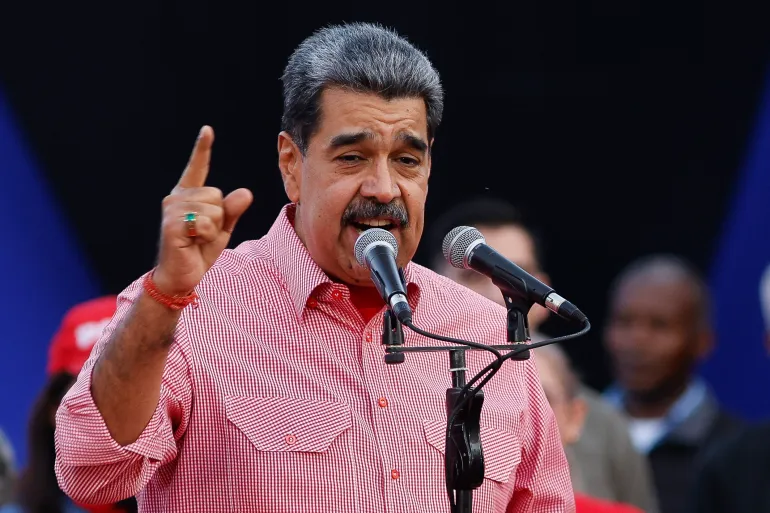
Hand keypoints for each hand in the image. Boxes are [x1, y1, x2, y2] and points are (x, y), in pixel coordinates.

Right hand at [153, 126, 252, 294]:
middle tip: (202, 234)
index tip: (207, 130)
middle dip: (219, 218)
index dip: (202, 149)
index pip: (197, 168)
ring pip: (214, 209)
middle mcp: (176, 197)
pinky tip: (192, 243)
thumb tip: (246, 192)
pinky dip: (206, 236)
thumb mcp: (223, 228)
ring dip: (213, 229)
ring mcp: (172, 209)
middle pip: (217, 195)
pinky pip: (205, 223)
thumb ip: (233, 210)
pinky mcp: (172, 223)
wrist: (181, 276)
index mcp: (188, 195)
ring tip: (196, 239)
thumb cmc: (200, 251)